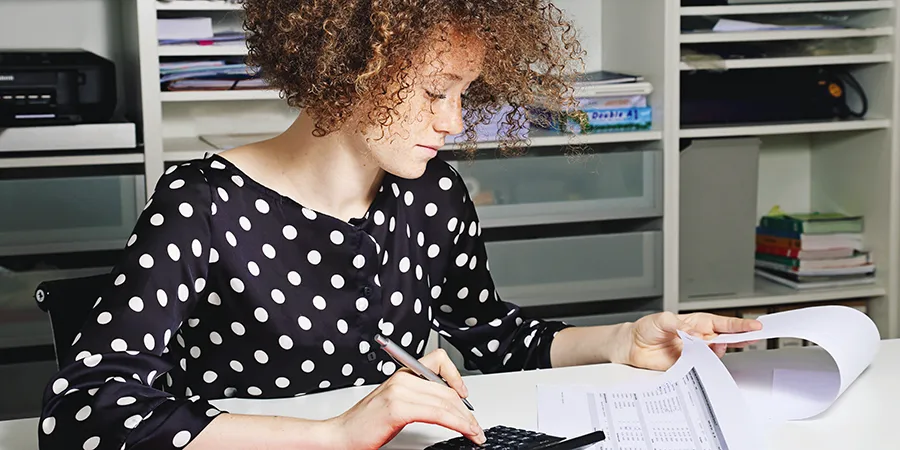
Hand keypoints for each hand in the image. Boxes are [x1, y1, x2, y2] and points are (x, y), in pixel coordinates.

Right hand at [328, 348, 484, 448]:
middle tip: (476, 426)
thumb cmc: (365, 424)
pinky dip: (457, 423)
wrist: (340, 435)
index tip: (465, 396)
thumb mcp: (395, 403)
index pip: (439, 360)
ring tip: (474, 433)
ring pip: (446, 401)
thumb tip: (447, 402)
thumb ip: (418, 397)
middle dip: (467, 410)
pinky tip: (463, 431)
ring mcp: (399, 392)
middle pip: (447, 388)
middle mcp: (402, 378)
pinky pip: (438, 413)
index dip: (457, 376)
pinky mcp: (398, 408)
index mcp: (402, 373)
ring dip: (466, 420)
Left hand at [625, 312, 761, 370]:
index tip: (755, 325)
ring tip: (713, 347)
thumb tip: (692, 332)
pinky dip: (706, 365)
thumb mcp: (662, 320)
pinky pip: (703, 367)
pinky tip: (704, 361)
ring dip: (719, 351)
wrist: (633, 346)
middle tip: (754, 337)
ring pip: (716, 354)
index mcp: (697, 323)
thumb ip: (678, 325)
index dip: (740, 324)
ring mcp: (695, 352)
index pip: (723, 323)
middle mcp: (699, 338)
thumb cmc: (647, 328)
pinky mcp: (689, 365)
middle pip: (727, 338)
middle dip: (742, 337)